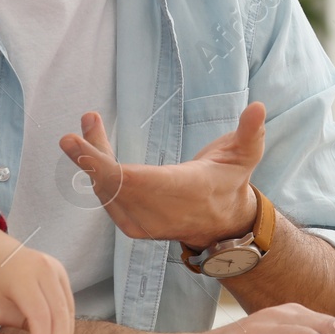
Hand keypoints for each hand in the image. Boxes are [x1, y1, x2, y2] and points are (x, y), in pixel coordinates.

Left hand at [59, 102, 265, 247]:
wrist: (223, 222)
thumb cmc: (230, 180)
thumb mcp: (245, 154)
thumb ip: (250, 132)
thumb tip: (258, 107)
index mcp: (182, 192)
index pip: (132, 180)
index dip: (100, 164)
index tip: (75, 145)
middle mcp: (158, 213)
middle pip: (111, 184)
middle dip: (91, 155)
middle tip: (78, 128)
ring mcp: (142, 223)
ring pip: (106, 190)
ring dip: (92, 159)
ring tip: (89, 125)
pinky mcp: (132, 226)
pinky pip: (107, 198)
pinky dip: (97, 174)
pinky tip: (94, 150)